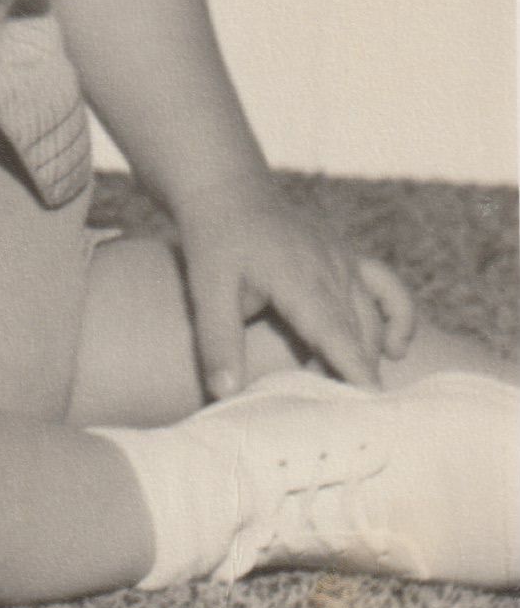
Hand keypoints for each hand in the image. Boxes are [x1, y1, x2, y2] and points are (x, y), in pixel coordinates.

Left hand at [176, 175, 416, 397]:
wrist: (229, 190)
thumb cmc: (215, 241)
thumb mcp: (207, 289)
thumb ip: (217, 342)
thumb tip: (225, 393)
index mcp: (297, 277)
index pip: (335, 332)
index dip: (354, 369)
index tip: (371, 405)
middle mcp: (331, 267)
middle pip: (360, 332)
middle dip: (360, 373)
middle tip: (350, 417)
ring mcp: (344, 259)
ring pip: (375, 316)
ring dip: (372, 354)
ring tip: (359, 393)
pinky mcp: (348, 256)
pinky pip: (387, 287)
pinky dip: (398, 316)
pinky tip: (394, 347)